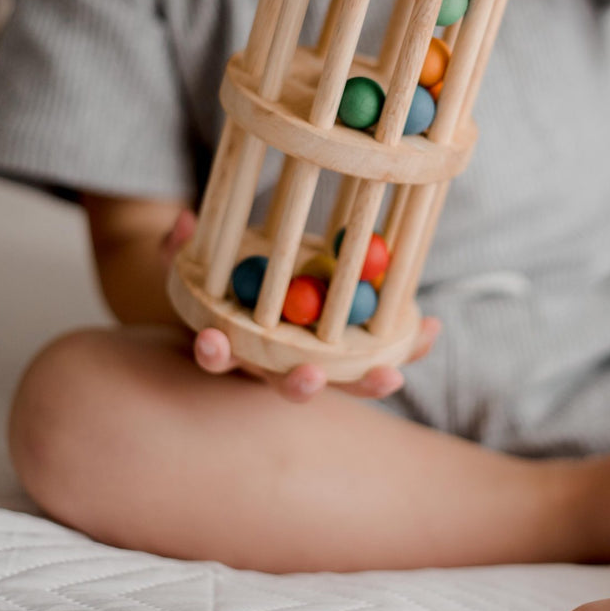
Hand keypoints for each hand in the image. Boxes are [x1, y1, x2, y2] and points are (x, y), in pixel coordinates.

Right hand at [162, 209, 440, 403]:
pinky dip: (410, 346)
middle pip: (288, 386)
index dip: (215, 351)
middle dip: (301, 386)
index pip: (220, 357)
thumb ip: (180, 253)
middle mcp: (277, 368)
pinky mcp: (356, 358)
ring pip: (343, 383)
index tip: (210, 340)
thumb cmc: (222, 299)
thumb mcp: (196, 275)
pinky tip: (429, 330)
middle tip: (311, 376)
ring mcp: (317, 368)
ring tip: (392, 375)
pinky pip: (384, 355)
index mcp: (237, 350)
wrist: (252, 327)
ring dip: (367, 382)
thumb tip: (182, 223)